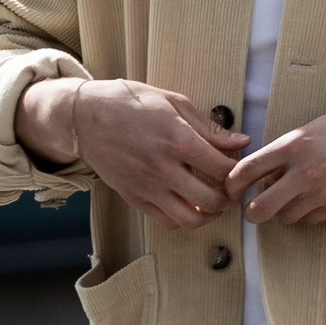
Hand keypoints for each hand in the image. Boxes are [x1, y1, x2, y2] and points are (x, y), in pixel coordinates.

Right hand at [26, 78, 247, 230]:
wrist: (82, 116)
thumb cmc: (130, 102)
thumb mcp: (174, 103)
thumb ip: (210, 128)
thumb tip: (243, 141)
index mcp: (178, 140)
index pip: (224, 170)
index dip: (240, 173)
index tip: (241, 168)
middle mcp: (163, 168)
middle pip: (212, 200)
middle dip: (230, 198)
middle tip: (233, 189)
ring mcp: (146, 186)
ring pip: (190, 219)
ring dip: (210, 214)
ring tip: (215, 202)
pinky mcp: (132, 197)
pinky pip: (165, 222)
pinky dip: (184, 219)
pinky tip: (190, 205)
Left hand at [227, 98, 325, 225]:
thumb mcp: (318, 126)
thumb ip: (290, 148)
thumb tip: (267, 173)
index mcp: (295, 144)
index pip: (244, 171)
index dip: (231, 185)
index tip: (232, 190)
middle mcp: (305, 171)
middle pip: (259, 208)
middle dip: (253, 211)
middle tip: (257, 208)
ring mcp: (325, 191)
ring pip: (286, 217)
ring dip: (286, 211)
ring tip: (298, 197)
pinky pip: (312, 219)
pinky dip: (311, 212)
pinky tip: (322, 197)